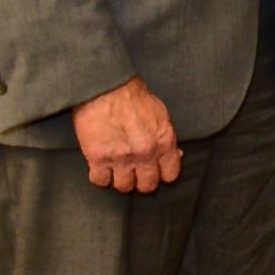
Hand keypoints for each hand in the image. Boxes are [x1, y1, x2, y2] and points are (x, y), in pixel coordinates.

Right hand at [71, 76, 181, 192]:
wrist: (106, 88)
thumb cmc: (134, 98)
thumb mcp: (161, 116)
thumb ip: (167, 138)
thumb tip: (176, 155)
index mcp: (164, 142)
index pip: (170, 175)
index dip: (162, 175)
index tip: (154, 171)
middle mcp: (145, 153)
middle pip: (147, 185)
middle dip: (141, 181)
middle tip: (134, 172)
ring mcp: (121, 157)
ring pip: (124, 186)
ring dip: (121, 180)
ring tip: (117, 170)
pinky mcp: (98, 157)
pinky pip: (100, 180)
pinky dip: (100, 177)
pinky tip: (101, 168)